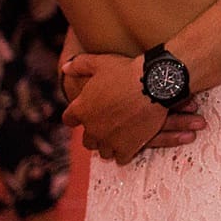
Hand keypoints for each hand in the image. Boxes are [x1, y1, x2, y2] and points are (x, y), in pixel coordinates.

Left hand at [61, 52, 182, 164]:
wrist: (155, 84)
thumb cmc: (127, 71)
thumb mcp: (101, 62)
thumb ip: (80, 65)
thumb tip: (65, 68)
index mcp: (82, 108)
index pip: (69, 120)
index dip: (77, 117)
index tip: (86, 114)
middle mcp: (92, 128)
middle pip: (87, 140)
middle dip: (96, 133)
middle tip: (108, 125)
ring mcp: (109, 140)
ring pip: (104, 151)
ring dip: (110, 144)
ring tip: (122, 135)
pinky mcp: (127, 148)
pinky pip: (121, 158)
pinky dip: (125, 152)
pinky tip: (132, 142)